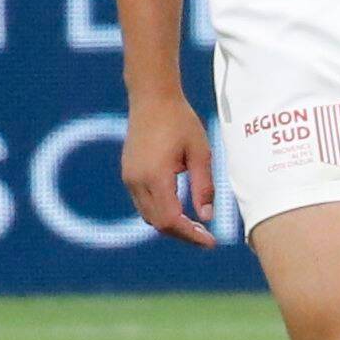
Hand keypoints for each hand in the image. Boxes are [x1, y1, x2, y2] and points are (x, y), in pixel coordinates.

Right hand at [123, 87, 221, 243]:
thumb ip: (204, 187)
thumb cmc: (180, 121)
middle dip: (182, 234)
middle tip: (206, 236)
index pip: (170, 220)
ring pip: (148, 216)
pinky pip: (143, 203)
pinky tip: (178, 207)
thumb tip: (207, 218)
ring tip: (194, 224)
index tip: (211, 242)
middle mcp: (137, 181)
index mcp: (156, 176)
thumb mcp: (201, 153)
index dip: (190, 235)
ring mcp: (129, 178)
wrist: (152, 98)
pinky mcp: (128, 173)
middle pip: (158, 223)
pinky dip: (160, 212)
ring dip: (170, 224)